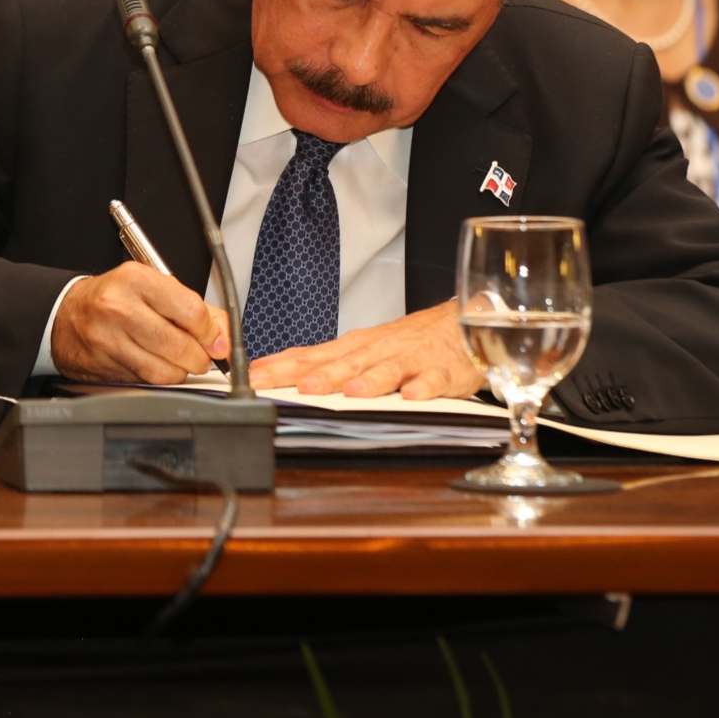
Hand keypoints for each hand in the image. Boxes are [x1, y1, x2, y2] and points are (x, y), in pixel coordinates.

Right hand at [50, 263, 228, 384]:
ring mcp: (108, 339)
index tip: (216, 340)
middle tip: (201, 356)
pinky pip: (145, 381)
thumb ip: (194, 308)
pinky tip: (155, 364)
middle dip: (200, 358)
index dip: (210, 332)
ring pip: (164, 371)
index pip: (191, 312)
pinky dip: (158, 378)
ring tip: (178, 360)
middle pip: (180, 346)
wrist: (65, 315)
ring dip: (180, 372)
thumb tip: (224, 335)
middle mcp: (119, 308)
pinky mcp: (103, 366)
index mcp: (136, 280)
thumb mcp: (152, 286)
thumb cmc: (113, 297)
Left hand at [249, 301, 482, 399]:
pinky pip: (434, 380)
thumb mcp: (363, 348)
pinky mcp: (443, 372)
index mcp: (355, 347)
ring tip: (352, 391)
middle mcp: (379, 350)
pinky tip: (412, 395)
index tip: (255, 377)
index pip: (312, 356)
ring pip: (388, 369)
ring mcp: (411, 360)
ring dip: (370, 379)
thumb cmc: (409, 340)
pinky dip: (424, 387)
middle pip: (346, 363)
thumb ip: (327, 363)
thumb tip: (283, 378)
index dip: (284, 367)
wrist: (463, 322)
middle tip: (300, 388)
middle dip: (322, 375)